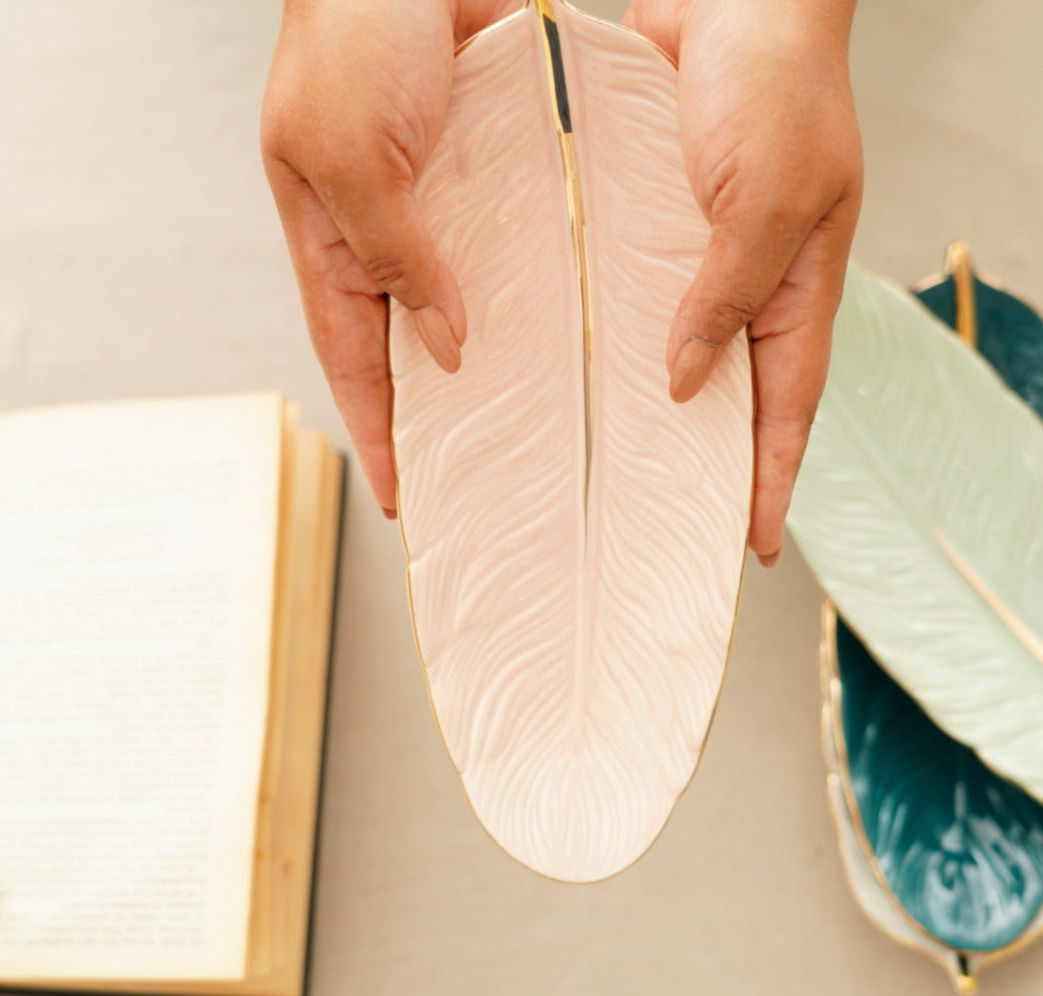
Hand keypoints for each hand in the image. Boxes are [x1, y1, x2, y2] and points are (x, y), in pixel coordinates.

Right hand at [262, 0, 517, 516]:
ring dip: (490, 354)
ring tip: (529, 413)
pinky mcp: (482, 169)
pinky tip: (561, 316)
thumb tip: (446, 343)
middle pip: (406, 344)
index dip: (379, 430)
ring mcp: (434, 202)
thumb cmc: (353, 27)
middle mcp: (379, 228)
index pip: (354, 361)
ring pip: (458, 300)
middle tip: (475, 469)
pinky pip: (505, 240)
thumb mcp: (355, 156)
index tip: (406, 494)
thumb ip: (396, 254)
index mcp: (326, 236)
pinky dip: (526, 282)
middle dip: (435, 410)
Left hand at [626, 0, 862, 565]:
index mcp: (796, 288)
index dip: (770, 478)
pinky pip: (632, 294)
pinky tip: (571, 364)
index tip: (750, 540)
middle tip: (669, 518)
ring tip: (610, 464)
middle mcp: (748, 283)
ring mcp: (699, 258)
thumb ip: (725, 295)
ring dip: (650, 406)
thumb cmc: (777, 83)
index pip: (785, 409)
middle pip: (730, 394)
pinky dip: (609, 333)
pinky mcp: (654, 227)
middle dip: (707, 460)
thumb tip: (682, 379)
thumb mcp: (766, 201)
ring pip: (676, 351)